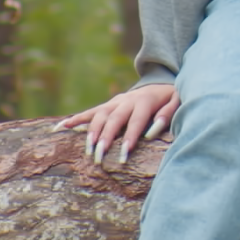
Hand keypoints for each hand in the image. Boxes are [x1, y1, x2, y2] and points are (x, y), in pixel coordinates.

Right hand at [53, 82, 180, 166]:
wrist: (160, 83)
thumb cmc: (171, 98)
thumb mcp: (178, 101)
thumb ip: (168, 114)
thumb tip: (153, 132)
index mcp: (145, 101)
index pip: (136, 121)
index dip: (129, 137)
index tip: (124, 154)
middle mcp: (126, 100)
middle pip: (114, 119)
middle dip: (106, 138)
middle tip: (100, 156)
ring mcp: (115, 102)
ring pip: (99, 116)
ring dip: (92, 133)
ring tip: (88, 150)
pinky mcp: (108, 105)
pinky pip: (90, 112)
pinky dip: (75, 119)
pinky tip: (61, 127)